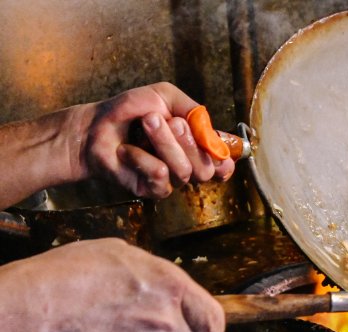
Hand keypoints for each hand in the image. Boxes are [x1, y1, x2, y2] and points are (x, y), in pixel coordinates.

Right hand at [0, 239, 224, 331]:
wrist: (40, 304)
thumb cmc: (73, 272)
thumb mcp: (123, 254)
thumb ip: (155, 274)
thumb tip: (164, 285)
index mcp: (171, 285)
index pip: (212, 317)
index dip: (213, 330)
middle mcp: (164, 317)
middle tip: (152, 329)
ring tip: (114, 322)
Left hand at [73, 82, 235, 198]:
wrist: (95, 126)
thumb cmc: (131, 111)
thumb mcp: (165, 97)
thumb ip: (195, 111)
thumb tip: (214, 135)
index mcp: (197, 146)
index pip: (224, 164)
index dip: (223, 158)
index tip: (212, 147)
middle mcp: (188, 166)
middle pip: (207, 167)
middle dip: (185, 140)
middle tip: (158, 119)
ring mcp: (172, 180)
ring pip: (184, 171)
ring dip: (162, 142)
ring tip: (144, 124)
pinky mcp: (152, 190)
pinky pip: (160, 176)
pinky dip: (141, 157)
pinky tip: (127, 151)